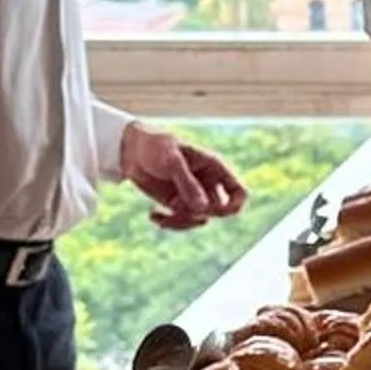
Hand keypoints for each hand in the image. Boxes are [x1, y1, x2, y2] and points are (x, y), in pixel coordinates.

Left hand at [119, 125, 246, 231]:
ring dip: (181, 222)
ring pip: (200, 220)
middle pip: (219, 211)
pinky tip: (153, 216)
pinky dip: (170, 223)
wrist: (131, 149)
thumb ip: (187, 183)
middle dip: (199, 213)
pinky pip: (183, 222)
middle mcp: (208, 184)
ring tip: (158, 216)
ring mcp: (194, 196)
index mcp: (215, 168)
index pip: (239, 193)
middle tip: (177, 207)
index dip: (234, 206)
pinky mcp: (178, 204)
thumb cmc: (155, 146)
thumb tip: (202, 209)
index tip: (216, 212)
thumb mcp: (171, 161)